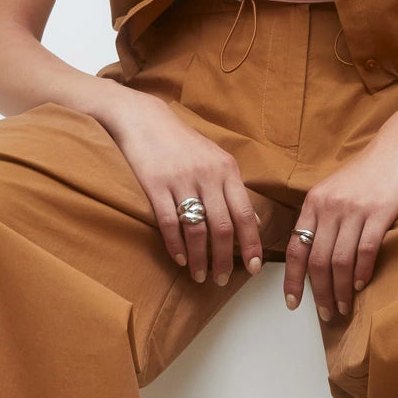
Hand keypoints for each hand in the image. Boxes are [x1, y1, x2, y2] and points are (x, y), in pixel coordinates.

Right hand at [106, 92, 263, 284]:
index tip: (254, 267)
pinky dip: (175, 245)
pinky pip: (168, 222)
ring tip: (200, 275)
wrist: (144, 118)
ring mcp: (181, 179)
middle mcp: (207, 175)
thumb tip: (253, 220)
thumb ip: (233, 189)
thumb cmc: (182, 142)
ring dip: (199, 257)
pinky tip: (179, 259)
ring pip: (196, 229)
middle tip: (222, 279)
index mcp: (227, 169)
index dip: (251, 244)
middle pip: (222, 226)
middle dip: (225, 258)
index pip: (244, 213)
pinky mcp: (155, 184)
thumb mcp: (215, 159)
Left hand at [283, 132, 397, 320]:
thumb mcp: (333, 190)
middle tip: (326, 314)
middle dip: (319, 293)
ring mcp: (354, 210)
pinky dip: (361, 273)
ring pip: (339, 261)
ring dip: (340, 290)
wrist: (397, 148)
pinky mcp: (379, 213)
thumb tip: (312, 257)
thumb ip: (320, 219)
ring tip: (343, 307)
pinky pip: (364, 251)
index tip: (293, 303)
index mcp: (313, 203)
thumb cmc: (366, 173)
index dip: (292, 280)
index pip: (295, 248)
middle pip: (317, 261)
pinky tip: (360, 286)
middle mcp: (329, 207)